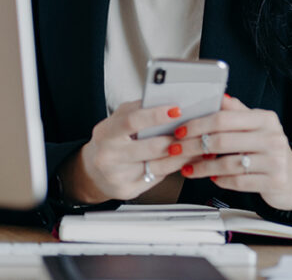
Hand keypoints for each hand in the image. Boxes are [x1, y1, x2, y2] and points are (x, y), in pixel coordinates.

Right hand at [62, 100, 194, 202]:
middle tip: (195, 130)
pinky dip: (177, 167)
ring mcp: (117, 176)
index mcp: (106, 133)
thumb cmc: (112, 140)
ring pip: (160, 164)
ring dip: (184, 154)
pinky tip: (188, 159)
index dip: (156, 115)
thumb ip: (139, 109)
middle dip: (178, 138)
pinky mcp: (127, 190)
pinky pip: (159, 177)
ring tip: (198, 143)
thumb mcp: (119, 120)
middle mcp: (108, 156)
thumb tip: (168, 100)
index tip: (177, 110)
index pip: (132, 121)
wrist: (93, 171)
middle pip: (152, 147)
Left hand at [173, 96, 291, 210]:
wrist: (290, 175)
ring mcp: (274, 161)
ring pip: (228, 164)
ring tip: (189, 167)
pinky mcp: (273, 181)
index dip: (199, 124)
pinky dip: (220, 180)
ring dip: (202, 167)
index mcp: (266, 119)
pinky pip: (238, 182)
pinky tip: (212, 177)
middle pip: (223, 141)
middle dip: (193, 146)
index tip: (181, 130)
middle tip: (176, 150)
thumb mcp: (256, 125)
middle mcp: (272, 138)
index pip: (225, 118)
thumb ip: (236, 111)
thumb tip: (219, 95)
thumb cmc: (267, 147)